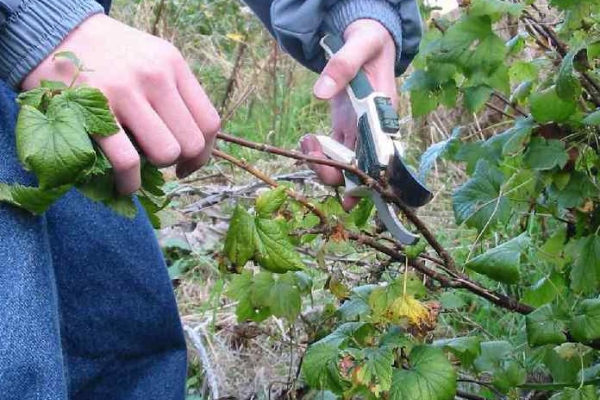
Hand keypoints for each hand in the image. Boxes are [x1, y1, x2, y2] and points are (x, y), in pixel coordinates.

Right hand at [22, 14, 219, 193]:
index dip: (203, 152)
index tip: (189, 163)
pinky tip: (123, 184)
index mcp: (173, 64)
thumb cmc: (109, 54)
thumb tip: (192, 143)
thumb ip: (174, 91)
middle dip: (179, 162)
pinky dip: (129, 182)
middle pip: (191, 142)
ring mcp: (125, 92)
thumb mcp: (151, 57)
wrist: (54, 31)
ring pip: (165, 153)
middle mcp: (154, 76)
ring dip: (154, 170)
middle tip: (161, 165)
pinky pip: (127, 162)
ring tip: (140, 166)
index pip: (209, 122)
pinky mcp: (93, 110)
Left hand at [300, 19, 396, 209]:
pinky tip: (307, 139)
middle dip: (337, 174)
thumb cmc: (369, 42)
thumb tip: (320, 93)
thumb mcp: (359, 46)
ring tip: (307, 141)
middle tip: (312, 159)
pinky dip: (318, 154)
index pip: (382, 157)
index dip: (369, 180)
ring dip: (323, 165)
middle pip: (361, 169)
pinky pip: (333, 152)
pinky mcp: (345, 128)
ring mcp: (359, 131)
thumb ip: (342, 66)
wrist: (365, 38)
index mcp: (385, 116)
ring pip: (345, 165)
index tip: (351, 196)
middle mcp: (374, 130)